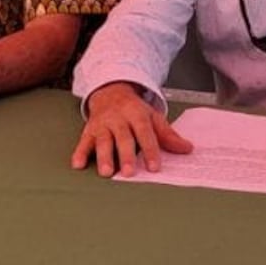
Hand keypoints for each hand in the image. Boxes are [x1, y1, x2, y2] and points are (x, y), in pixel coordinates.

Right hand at [72, 83, 192, 177]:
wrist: (110, 91)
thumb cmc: (134, 109)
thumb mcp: (152, 117)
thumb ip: (168, 135)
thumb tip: (187, 149)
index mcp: (137, 115)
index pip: (145, 133)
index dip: (150, 150)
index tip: (154, 167)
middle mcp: (119, 119)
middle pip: (123, 138)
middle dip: (126, 155)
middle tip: (129, 172)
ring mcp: (103, 124)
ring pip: (103, 140)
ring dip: (104, 156)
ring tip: (106, 172)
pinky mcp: (89, 129)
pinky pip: (84, 141)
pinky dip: (80, 153)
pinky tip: (78, 164)